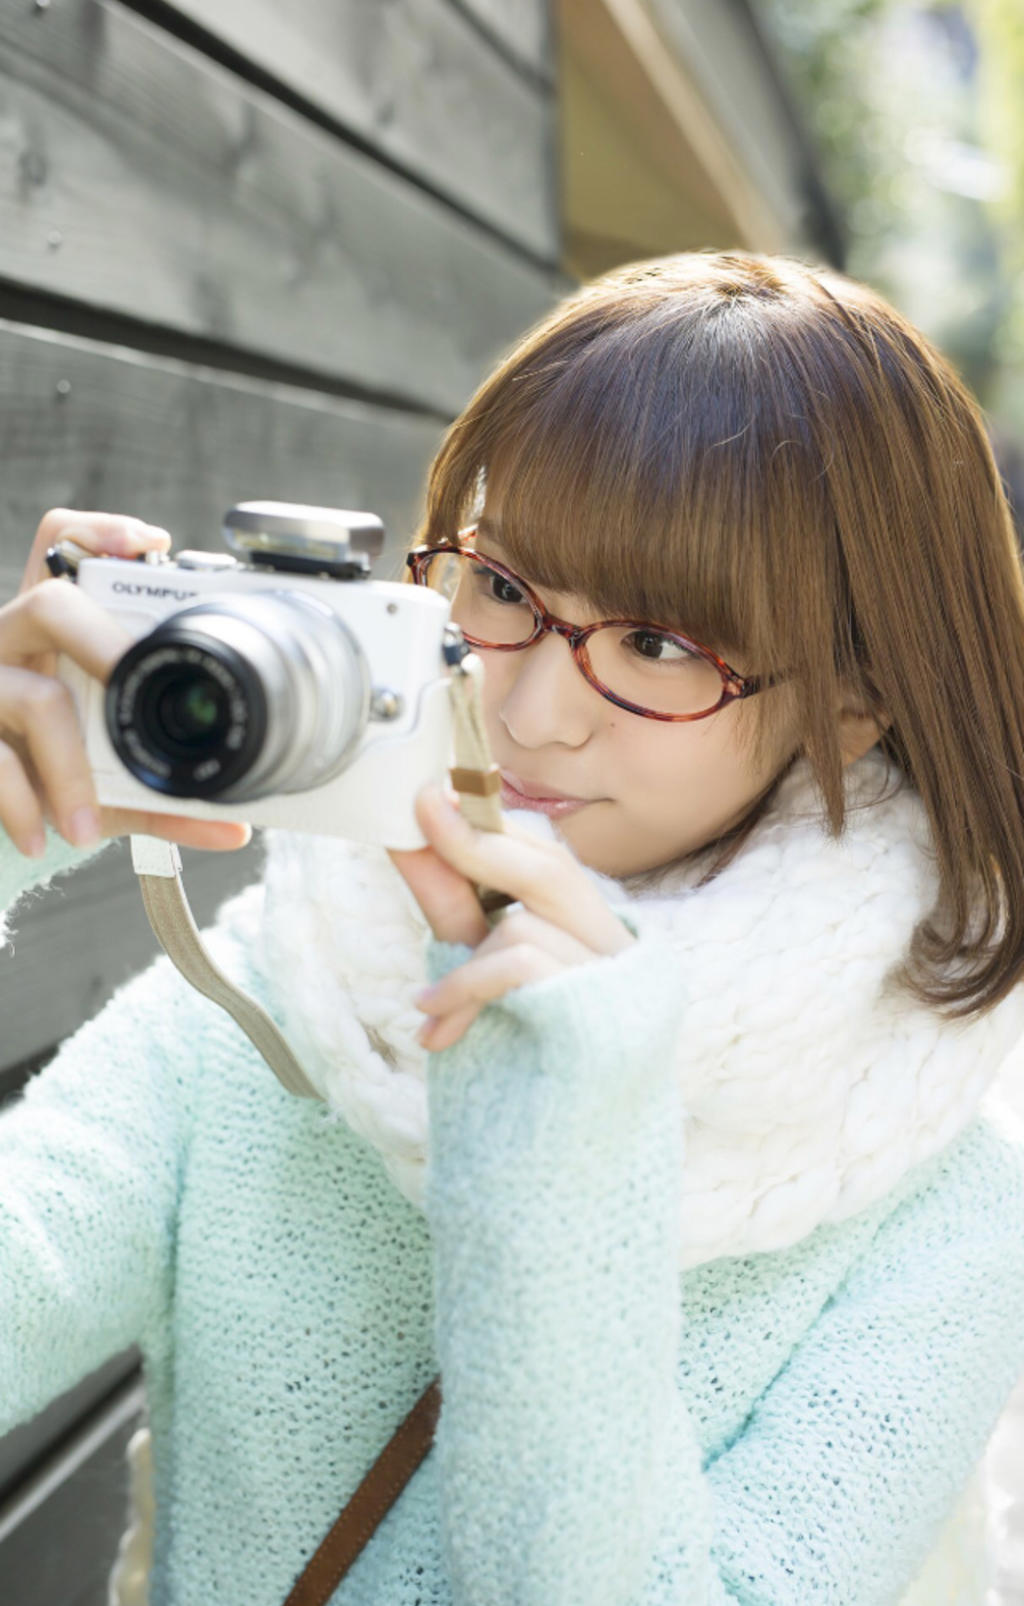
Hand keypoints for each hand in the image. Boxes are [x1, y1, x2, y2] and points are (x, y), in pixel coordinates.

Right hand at [0, 508, 250, 857]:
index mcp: (50, 635)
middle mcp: (10, 644)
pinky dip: (22, 805)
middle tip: (130, 682)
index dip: (98, 533)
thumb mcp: (108, 786)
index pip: (60, 550)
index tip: (152, 542)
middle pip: (50, 604)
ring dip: (69, 766)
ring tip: (87, 821)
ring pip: (32, 696)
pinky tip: (41, 835)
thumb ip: (166, 802)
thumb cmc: (48, 781)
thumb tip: (237, 828)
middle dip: (101, 642)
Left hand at [388, 786, 632, 1050]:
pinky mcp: (602, 1021)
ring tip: (431, 1009)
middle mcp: (621, 952)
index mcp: (597, 935)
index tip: (434, 792)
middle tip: (421, 813)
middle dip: (477, 844)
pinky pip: (522, 966)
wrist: (550, 1170)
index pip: (548, 859)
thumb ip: (454, 907)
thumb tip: (411, 836)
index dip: (492, 824)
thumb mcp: (477, 974)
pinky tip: (438, 1027)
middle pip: (551, 870)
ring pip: (525, 924)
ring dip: (464, 963)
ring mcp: (619, 986)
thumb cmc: (518, 1069)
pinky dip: (468, 987)